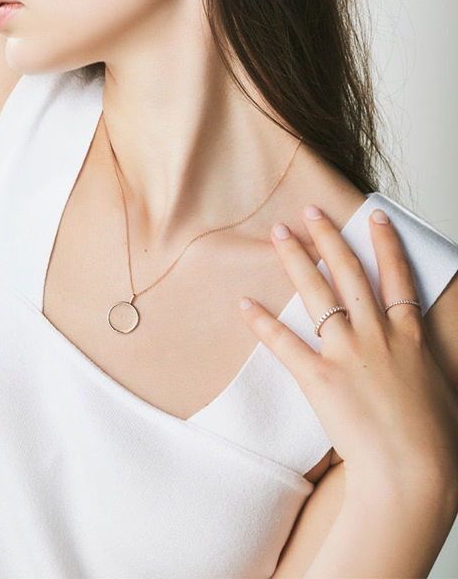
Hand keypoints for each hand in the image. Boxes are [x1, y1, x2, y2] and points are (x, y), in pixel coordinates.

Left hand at [239, 205, 457, 494]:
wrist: (414, 472)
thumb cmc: (433, 439)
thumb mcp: (438, 384)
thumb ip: (420, 358)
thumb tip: (415, 346)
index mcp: (409, 335)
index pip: (396, 276)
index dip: (384, 243)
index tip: (374, 216)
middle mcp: (378, 335)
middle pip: (350, 273)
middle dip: (329, 237)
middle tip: (310, 210)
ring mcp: (347, 354)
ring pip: (318, 294)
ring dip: (296, 259)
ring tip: (279, 233)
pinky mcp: (320, 378)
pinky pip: (285, 343)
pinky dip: (262, 323)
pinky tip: (245, 303)